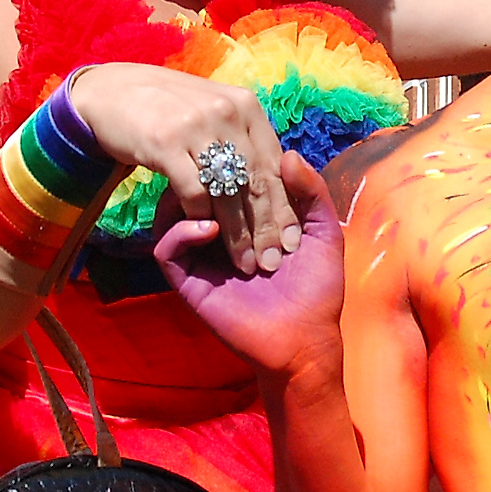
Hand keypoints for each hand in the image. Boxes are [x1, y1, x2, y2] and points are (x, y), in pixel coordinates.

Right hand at [68, 63, 296, 276]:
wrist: (112, 90)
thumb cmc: (168, 106)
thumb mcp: (214, 109)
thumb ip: (245, 136)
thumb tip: (282, 172)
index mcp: (246, 106)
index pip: (274, 165)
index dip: (285, 206)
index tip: (293, 240)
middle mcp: (227, 112)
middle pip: (256, 181)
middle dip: (267, 227)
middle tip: (273, 263)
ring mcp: (196, 126)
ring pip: (228, 192)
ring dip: (239, 235)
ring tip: (246, 263)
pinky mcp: (164, 143)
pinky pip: (193, 192)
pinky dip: (201, 218)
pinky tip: (207, 235)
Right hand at [153, 152, 344, 376]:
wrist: (306, 338)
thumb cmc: (317, 288)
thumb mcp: (322, 231)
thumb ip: (311, 191)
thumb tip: (288, 153)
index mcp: (249, 223)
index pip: (226, 181)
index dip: (232, 163)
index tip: (245, 153)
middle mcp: (220, 238)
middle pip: (193, 193)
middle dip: (205, 176)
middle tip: (217, 167)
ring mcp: (202, 259)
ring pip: (171, 217)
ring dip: (187, 199)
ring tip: (211, 194)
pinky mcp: (190, 282)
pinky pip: (167, 250)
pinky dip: (181, 231)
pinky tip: (210, 227)